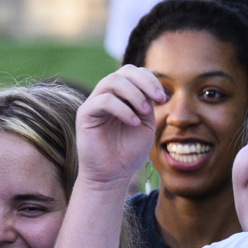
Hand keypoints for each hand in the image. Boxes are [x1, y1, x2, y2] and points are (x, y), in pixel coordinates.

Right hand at [76, 65, 164, 187]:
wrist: (112, 175)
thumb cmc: (128, 152)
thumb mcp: (145, 124)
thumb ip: (147, 103)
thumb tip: (151, 86)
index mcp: (120, 96)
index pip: (133, 73)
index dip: (150, 80)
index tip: (162, 99)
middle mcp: (105, 95)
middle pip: (123, 72)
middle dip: (144, 82)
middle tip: (157, 99)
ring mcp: (93, 103)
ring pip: (112, 81)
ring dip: (134, 94)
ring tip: (145, 112)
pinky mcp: (84, 114)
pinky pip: (104, 101)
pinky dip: (123, 109)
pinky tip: (134, 123)